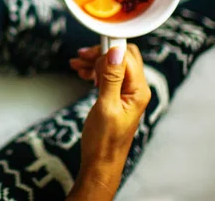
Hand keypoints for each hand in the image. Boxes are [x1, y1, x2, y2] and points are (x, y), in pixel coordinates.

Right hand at [67, 44, 150, 200]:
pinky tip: (82, 73)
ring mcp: (127, 93)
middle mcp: (136, 89)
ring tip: (76, 65)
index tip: (88, 51)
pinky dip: (94, 71)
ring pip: (113, 65)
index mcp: (138, 90)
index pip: (126, 57)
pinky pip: (108, 76)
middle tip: (81, 57)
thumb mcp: (105, 106)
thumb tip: (115, 51)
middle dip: (100, 54)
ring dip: (94, 62)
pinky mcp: (118, 96)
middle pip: (122, 57)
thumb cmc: (104, 141)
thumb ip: (111, 77)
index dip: (107, 50)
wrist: (100, 163)